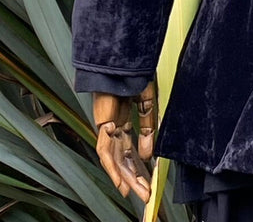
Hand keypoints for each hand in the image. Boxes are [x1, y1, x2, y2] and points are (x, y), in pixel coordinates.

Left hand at [93, 82, 156, 200]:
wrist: (123, 60)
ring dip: (127, 177)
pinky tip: (121, 183)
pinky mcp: (102, 124)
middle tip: (146, 192)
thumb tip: (149, 154)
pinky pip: (106, 152)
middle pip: (126, 156)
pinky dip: (113, 169)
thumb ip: (148, 128)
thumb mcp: (148, 103)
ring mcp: (107, 125)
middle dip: (137, 176)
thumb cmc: (135, 74)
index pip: (133, 146)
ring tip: (138, 192)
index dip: (141, 163)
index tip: (150, 178)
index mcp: (125, 116)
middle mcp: (115, 124)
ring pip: (116, 158)